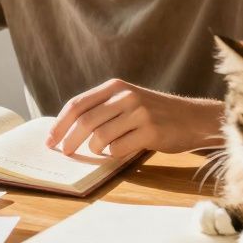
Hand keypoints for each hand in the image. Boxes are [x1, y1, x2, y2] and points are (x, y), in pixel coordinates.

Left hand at [45, 79, 223, 156]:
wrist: (192, 118)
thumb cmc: (154, 113)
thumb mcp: (128, 100)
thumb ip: (102, 109)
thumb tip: (67, 131)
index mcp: (115, 86)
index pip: (77, 104)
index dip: (59, 124)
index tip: (50, 140)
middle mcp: (126, 96)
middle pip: (84, 121)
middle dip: (69, 141)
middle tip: (64, 153)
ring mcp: (139, 113)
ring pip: (99, 137)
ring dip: (93, 150)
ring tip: (97, 152)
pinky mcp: (151, 131)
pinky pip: (118, 149)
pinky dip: (112, 155)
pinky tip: (118, 153)